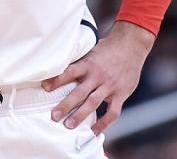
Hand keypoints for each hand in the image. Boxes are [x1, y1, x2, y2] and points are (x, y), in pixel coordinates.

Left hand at [41, 21, 154, 135]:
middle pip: (79, 92)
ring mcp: (110, 85)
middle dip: (66, 105)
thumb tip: (59, 68)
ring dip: (80, 115)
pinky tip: (94, 131)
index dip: (57, 80)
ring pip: (93, 103)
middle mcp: (98, 75)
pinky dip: (104, 123)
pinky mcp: (121, 94)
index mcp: (89, 63)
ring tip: (69, 125)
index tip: (45, 87)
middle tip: (54, 116)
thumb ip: (80, 62)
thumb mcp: (91, 51)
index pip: (70, 72)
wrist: (131, 45)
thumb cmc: (108, 49)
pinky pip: (112, 112)